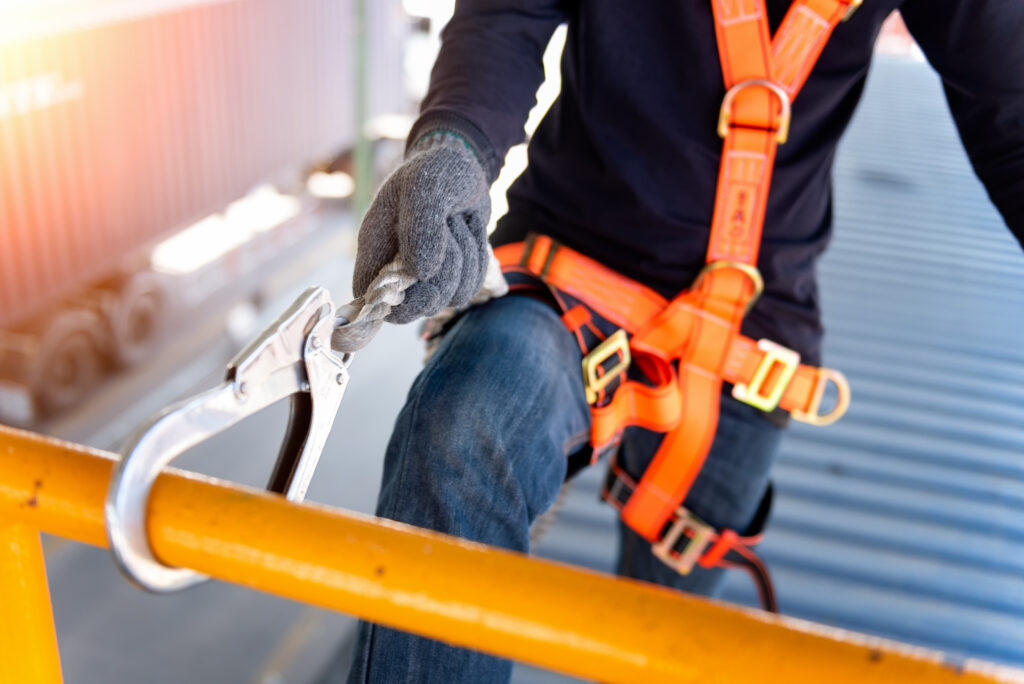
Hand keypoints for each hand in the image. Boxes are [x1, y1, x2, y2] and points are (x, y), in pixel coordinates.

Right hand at [353, 131, 490, 323]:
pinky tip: (469, 232)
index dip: (394, 299)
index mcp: (375, 246)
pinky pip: (471, 287)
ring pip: (451, 297)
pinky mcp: (452, 275)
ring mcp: (426, 275)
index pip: (369, 295)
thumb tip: (422, 273)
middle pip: (418, 305)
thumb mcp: (426, 187)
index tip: (422, 274)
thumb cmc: (436, 170)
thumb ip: (421, 228)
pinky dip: (478, 259)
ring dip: (466, 258)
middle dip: (445, 273)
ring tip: (458, 222)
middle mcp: (396, 267)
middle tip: (450, 229)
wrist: (462, 164)